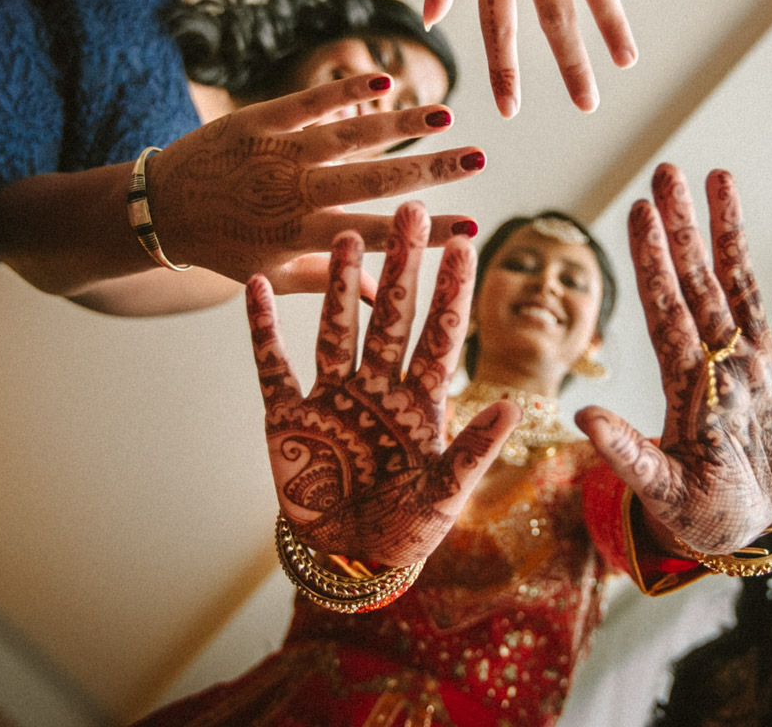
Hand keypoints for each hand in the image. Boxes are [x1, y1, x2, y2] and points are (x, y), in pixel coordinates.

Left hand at [151, 75, 484, 290]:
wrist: (159, 208)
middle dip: (431, 169)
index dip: (426, 232)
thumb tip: (388, 297)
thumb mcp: (275, 274)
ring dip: (402, 123)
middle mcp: (294, 194)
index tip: (473, 226)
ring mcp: (278, 153)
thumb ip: (333, 282)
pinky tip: (385, 80)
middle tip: (478, 158)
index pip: (378, 235)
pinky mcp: (259, 120)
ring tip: (447, 114)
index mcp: (301, 237)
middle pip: (375, 180)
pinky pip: (310, 101)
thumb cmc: (224, 247)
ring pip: (351, 135)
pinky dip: (346, 90)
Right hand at [248, 202, 519, 566]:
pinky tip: (258, 285)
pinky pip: (272, 365)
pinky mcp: (287, 417)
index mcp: (419, 403)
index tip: (463, 243)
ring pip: (336, 328)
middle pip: (391, 316)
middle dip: (401, 266)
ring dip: (339, 286)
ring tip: (346, 236)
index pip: (439, 335)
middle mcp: (377, 387)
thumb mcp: (444, 495)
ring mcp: (331, 397)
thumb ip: (473, 450)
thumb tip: (513, 407)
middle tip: (410, 211)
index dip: (450, 291)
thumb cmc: (405, 532)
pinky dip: (263, 329)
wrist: (347, 561)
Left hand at [576, 164, 771, 554]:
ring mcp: (761, 362)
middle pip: (699, 280)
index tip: (638, 211)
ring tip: (720, 177)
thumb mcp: (665, 493)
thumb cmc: (704, 516)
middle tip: (668, 170)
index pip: (665, 307)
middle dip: (683, 227)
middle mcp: (720, 359)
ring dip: (732, 232)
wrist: (759, 531)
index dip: (653, 260)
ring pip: (742, 283)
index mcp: (686, 383)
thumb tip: (582, 420)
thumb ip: (628, 455)